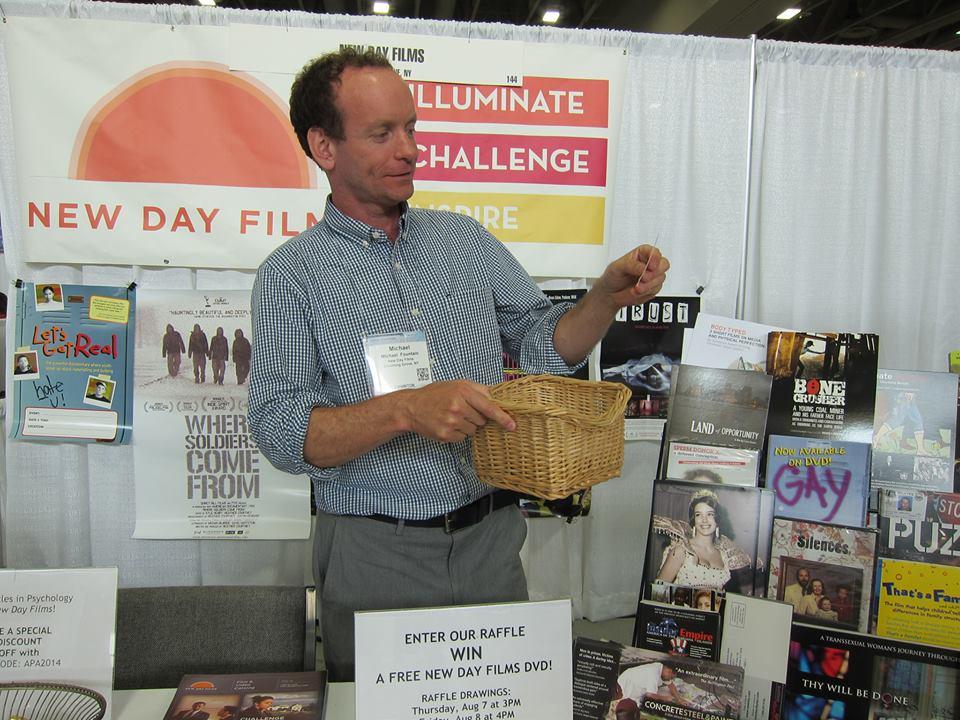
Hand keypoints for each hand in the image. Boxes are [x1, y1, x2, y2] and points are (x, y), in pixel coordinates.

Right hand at [396, 380, 515, 442]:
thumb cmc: (434, 394)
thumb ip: (477, 390)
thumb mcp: (456, 384)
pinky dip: (458, 433)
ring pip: (473, 430)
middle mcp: (458, 407)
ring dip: (467, 425)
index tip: (512, 425)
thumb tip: (496, 398)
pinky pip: (463, 438)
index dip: (502, 417)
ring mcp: (451, 422)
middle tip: (461, 410)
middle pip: (482, 420)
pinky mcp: (446, 435)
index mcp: (463, 392)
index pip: (489, 407)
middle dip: (476, 417)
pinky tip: (447, 424)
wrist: (411, 407)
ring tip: (452, 417)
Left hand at [594, 244, 669, 309]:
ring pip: (661, 278)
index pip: (654, 251)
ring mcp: (652, 276)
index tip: (650, 266)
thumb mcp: (617, 267)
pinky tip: (637, 291)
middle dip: (655, 273)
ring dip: (648, 285)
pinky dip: (647, 291)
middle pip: (664, 264)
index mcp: (641, 253)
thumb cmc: (613, 277)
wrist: (610, 294)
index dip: (655, 258)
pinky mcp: (653, 287)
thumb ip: (631, 265)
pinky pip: (656, 289)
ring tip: (636, 287)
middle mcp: (649, 263)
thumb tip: (643, 268)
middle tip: (643, 278)